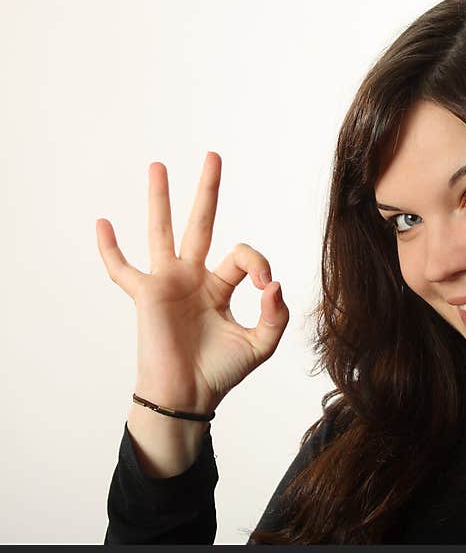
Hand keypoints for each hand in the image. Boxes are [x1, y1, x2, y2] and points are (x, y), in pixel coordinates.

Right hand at [96, 152, 289, 416]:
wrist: (189, 396)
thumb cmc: (221, 371)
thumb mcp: (261, 344)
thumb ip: (276, 314)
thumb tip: (273, 284)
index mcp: (221, 286)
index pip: (243, 256)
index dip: (259, 264)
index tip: (265, 287)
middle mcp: (194, 278)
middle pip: (200, 224)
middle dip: (208, 190)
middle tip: (214, 156)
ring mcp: (168, 283)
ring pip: (162, 232)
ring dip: (160, 199)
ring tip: (158, 166)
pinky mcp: (146, 296)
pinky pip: (122, 269)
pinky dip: (110, 249)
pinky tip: (103, 224)